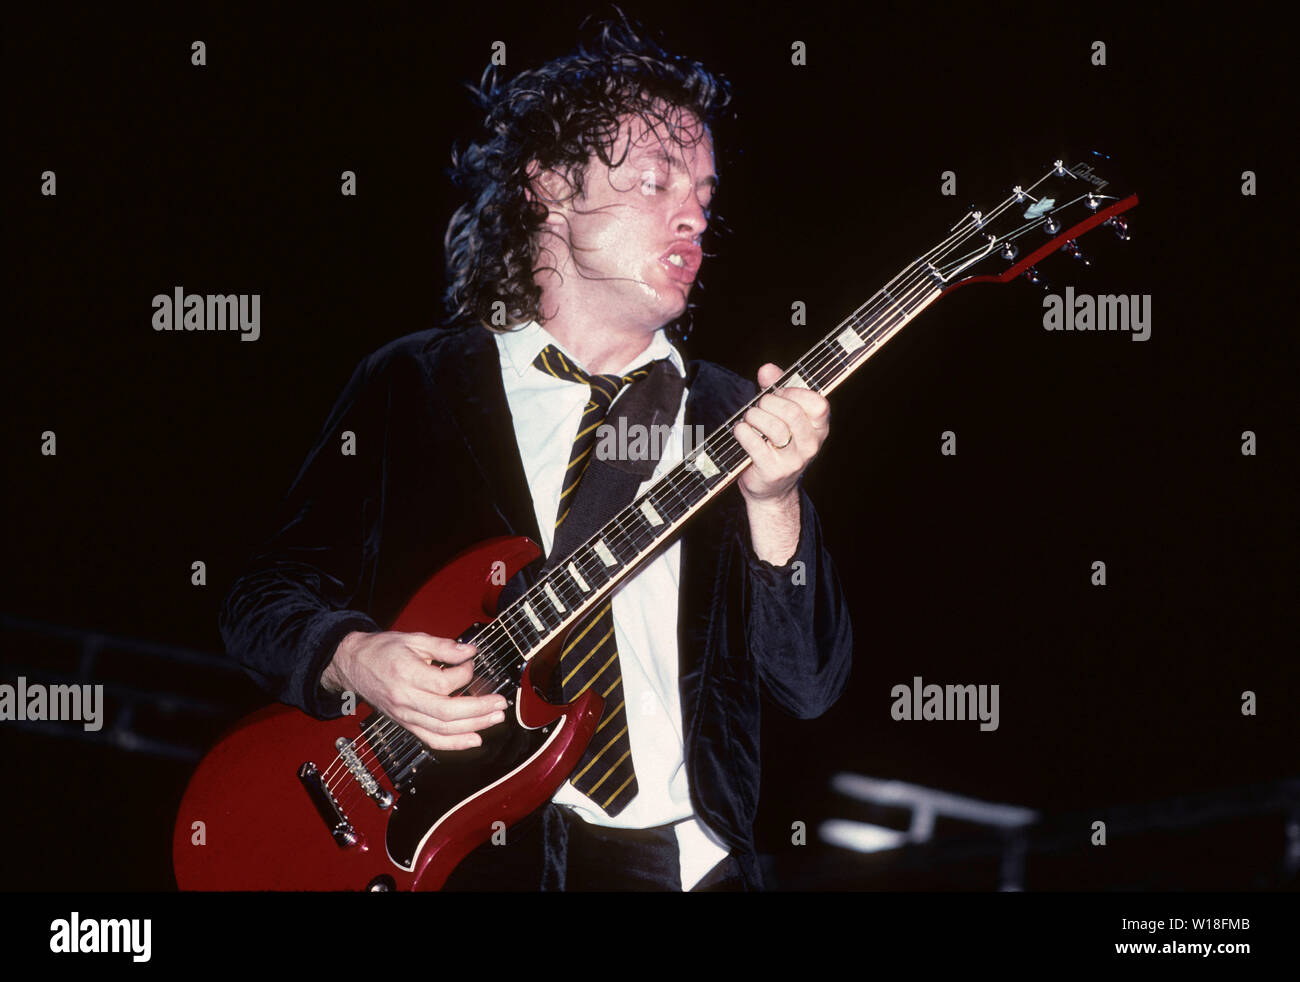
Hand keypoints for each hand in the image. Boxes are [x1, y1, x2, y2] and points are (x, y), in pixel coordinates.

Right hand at [322, 631, 508, 750]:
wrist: (354, 664)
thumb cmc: (382, 651)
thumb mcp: (413, 639)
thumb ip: (444, 646)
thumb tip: (470, 652)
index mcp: (406, 675)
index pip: (443, 683)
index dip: (464, 674)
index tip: (471, 663)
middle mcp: (405, 699)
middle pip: (447, 712)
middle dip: (479, 709)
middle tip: (500, 703)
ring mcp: (405, 715)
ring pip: (442, 730)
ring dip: (473, 727)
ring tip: (495, 719)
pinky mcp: (405, 724)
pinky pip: (431, 740)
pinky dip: (454, 743)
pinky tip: (474, 739)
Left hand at [732, 363, 830, 504]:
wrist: (771, 490)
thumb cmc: (776, 445)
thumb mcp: (782, 415)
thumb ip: (776, 388)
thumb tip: (767, 369)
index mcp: (819, 429)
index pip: (819, 404)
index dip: (795, 392)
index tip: (780, 393)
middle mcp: (810, 446)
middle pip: (792, 412)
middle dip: (769, 402)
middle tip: (759, 406)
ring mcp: (793, 461)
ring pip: (773, 427)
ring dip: (754, 416)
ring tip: (750, 420)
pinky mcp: (772, 471)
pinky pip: (754, 443)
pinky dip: (743, 432)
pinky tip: (741, 432)